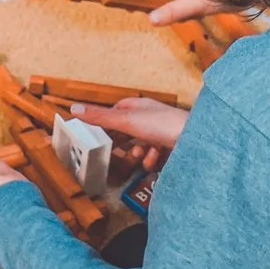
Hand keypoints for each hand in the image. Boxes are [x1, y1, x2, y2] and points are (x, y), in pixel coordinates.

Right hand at [71, 97, 188, 169]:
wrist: (195, 140)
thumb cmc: (164, 125)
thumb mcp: (126, 120)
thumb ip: (100, 117)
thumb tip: (74, 109)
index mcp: (139, 107)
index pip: (116, 112)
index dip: (106, 123)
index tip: (96, 134)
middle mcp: (150, 118)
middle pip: (128, 131)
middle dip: (122, 143)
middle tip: (114, 151)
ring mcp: (161, 133)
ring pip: (141, 146)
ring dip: (139, 154)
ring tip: (142, 155)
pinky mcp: (170, 148)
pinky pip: (154, 157)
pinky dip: (152, 161)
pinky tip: (155, 161)